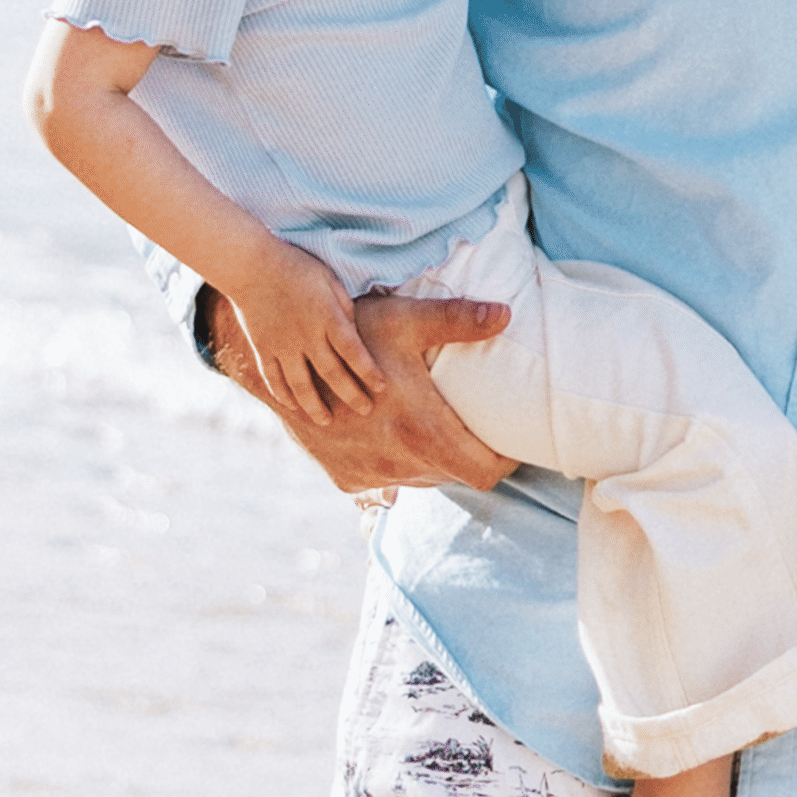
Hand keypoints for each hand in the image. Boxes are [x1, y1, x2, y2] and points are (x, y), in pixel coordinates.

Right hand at [215, 287, 519, 493]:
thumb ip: (456, 319)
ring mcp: (371, 477)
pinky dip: (396, 463)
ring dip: (433, 458)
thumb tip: (506, 314)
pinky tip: (391, 432)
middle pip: (456, 475)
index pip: (485, 473)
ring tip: (431, 422)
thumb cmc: (349, 336)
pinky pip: (385, 483)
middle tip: (474, 424)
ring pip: (422, 479)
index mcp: (423, 432)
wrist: (285, 365)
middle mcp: (399, 464)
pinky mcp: (347, 480)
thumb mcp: (403, 319)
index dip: (504, 462)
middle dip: (470, 454)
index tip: (510, 442)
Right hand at [220, 246, 387, 417]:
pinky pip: (273, 379)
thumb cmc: (297, 268)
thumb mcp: (330, 280)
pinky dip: (283, 395)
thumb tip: (356, 331)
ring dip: (314, 406)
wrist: (251, 265)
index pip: (354, 351)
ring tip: (326, 421)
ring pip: (300, 384)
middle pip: (332, 373)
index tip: (381, 387)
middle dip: (351, 395)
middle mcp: (306, 336)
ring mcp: (283, 345)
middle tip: (365, 411)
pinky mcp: (263, 349)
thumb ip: (345, 308)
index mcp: (327, 317)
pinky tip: (293, 407)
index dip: (368, 371)